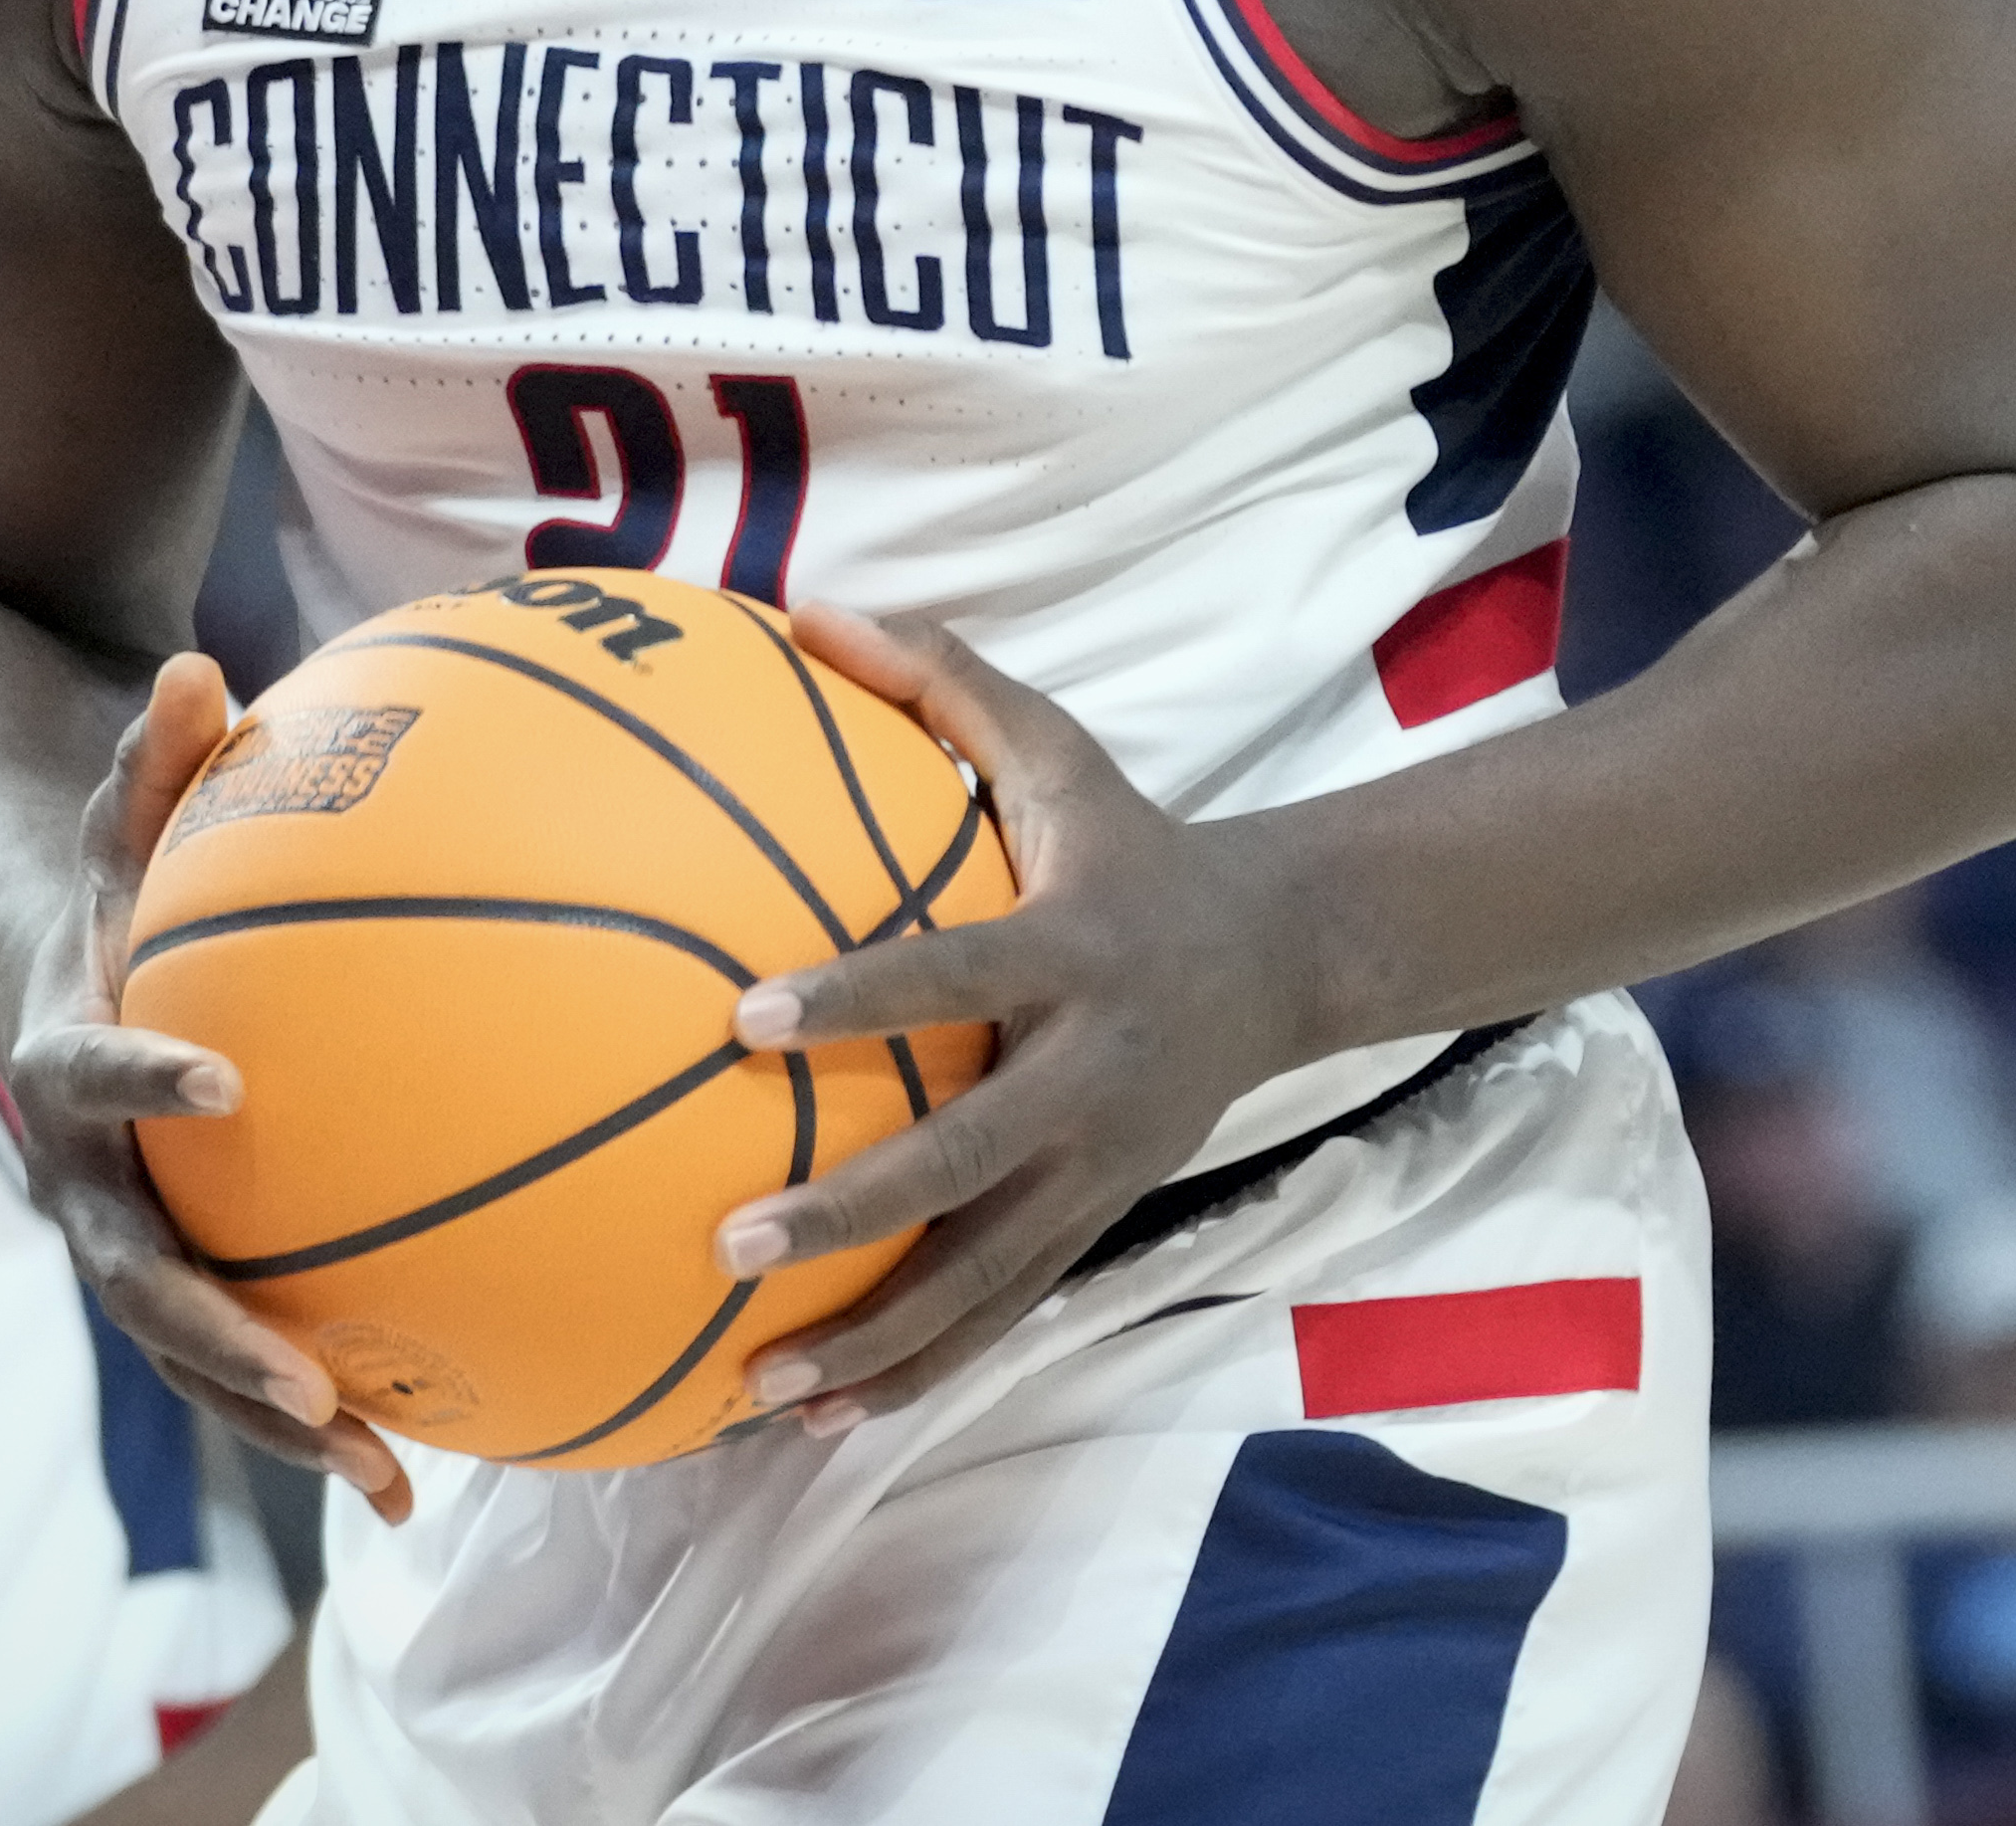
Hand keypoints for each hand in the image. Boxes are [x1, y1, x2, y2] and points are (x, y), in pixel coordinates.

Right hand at [6, 652, 411, 1517]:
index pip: (94, 1069)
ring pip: (193, 1353)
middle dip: (221, 1341)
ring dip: (280, 1420)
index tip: (221, 1084)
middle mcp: (84, 1174)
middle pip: (140, 1279)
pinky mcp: (179, 1275)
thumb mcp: (114, 812)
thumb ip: (150, 754)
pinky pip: (246, 1353)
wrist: (35, 976)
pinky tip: (433, 1456)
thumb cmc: (108, 882)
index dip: (146, 1077)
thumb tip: (194, 661)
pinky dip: (323, 1407)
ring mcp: (126, 1239)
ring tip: (391, 1482)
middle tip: (311, 1389)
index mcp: (65, 1057)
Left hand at [712, 607, 1311, 1430]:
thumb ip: (941, 682)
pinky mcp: (1095, 1224)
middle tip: (729, 1242)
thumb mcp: (1059, 752)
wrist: (1286, 957)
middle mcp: (1087, 1074)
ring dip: (873, 1339)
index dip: (856, 996)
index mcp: (1070, 952)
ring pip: (983, 1276)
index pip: (952, 974)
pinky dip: (913, 1370)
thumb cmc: (1132, 845)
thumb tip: (806, 602)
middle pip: (967, 1161)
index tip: (744, 1017)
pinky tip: (812, 1413)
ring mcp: (1097, 1167)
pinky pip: (998, 1314)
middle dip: (852, 1210)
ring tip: (756, 1387)